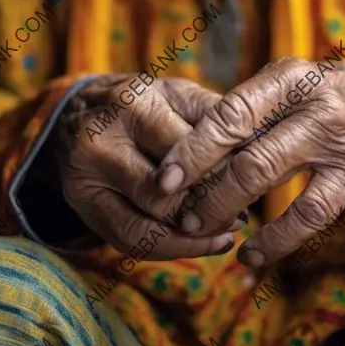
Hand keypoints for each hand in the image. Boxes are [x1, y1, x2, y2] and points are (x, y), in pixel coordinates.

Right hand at [57, 76, 242, 259]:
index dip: (225, 171)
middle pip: (166, 193)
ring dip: (194, 238)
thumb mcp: (181, 96)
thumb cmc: (148, 105)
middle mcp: (102, 140)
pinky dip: (172, 249)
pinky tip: (202, 243)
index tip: (254, 181)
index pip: (188, 149)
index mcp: (132, 103)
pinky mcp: (84, 206)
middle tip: (242, 214)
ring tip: (227, 234)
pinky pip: (130, 241)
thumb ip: (217, 120)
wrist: (84, 113)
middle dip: (211, 208)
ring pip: (147, 226)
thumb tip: (261, 151)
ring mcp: (86, 177)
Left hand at [155, 57, 344, 267]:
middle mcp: (315, 106)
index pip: (230, 114)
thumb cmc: (319, 94)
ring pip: (271, 182)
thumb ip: (245, 111)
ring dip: (229, 210)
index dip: (194, 149)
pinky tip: (250, 254)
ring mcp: (338, 143)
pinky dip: (276, 241)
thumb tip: (187, 153)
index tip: (165, 178)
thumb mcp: (285, 84)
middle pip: (247, 153)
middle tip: (176, 210)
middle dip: (204, 189)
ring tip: (202, 229)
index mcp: (288, 78)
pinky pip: (309, 216)